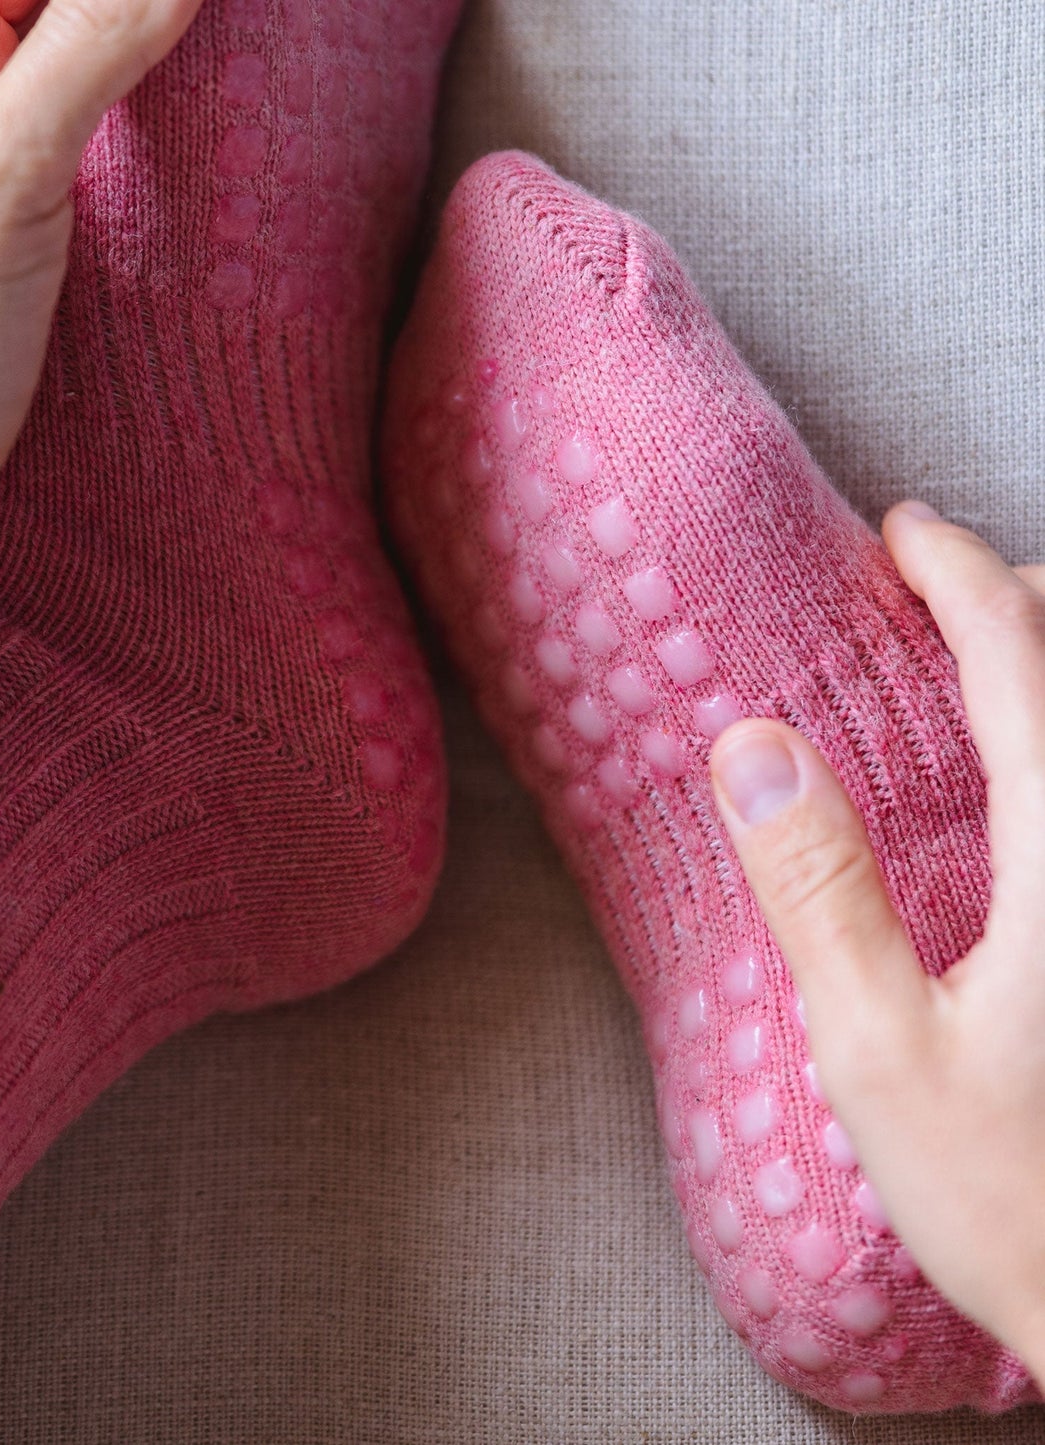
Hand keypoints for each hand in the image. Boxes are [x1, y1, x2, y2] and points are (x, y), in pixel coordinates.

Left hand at [0, 0, 199, 636]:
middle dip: (150, 41)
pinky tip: (181, 216)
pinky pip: (77, 206)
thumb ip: (86, 50)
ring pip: (76, 122)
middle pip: (61, 30)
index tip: (216, 18)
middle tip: (240, 64)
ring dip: (150, 119)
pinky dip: (134, 199)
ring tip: (230, 122)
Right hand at [709, 501, 1044, 1382]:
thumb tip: (754, 744)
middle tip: (931, 582)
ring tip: (972, 651)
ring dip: (1039, 670)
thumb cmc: (1014, 1195)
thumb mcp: (879, 1045)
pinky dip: (1043, 743)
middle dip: (1014, 605)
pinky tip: (1007, 775)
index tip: (905, 529)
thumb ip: (819, 887)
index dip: (960, 580)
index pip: (1021, 667)